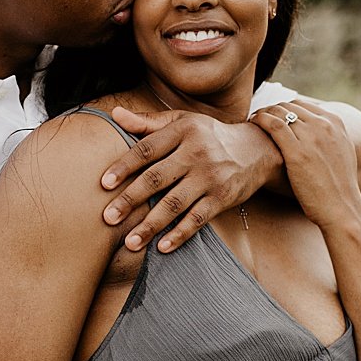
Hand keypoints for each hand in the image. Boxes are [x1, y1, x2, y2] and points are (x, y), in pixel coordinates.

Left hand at [97, 106, 274, 253]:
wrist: (256, 149)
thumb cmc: (209, 136)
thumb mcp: (182, 122)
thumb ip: (148, 122)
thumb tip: (113, 114)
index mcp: (182, 131)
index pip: (146, 150)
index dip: (124, 167)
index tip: (104, 184)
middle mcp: (195, 153)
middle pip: (157, 178)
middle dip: (131, 200)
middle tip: (108, 218)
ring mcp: (210, 177)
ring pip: (175, 203)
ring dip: (151, 225)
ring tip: (131, 242)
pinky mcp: (222, 197)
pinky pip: (198, 218)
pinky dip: (181, 234)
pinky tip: (163, 247)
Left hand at [250, 100, 360, 232]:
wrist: (341, 207)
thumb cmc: (338, 187)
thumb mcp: (342, 153)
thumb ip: (329, 137)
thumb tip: (316, 132)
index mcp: (336, 123)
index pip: (303, 105)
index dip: (285, 108)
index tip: (274, 116)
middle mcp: (324, 125)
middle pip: (289, 105)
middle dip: (272, 109)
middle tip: (260, 118)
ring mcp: (311, 136)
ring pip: (279, 111)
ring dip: (263, 112)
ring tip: (254, 120)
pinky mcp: (296, 150)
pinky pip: (273, 124)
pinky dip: (260, 120)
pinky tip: (253, 124)